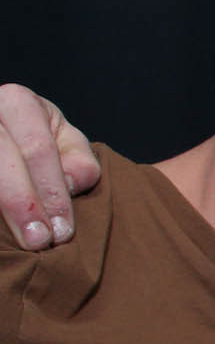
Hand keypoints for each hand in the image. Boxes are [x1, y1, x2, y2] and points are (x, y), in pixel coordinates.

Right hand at [0, 84, 99, 249]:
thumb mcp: (64, 142)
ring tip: (22, 241)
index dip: (52, 193)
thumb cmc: (38, 140)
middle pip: (3, 161)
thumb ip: (78, 160)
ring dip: (4, 209)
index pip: (38, 150)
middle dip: (24, 205)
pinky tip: (0, 232)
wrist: (4, 134)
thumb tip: (70, 183)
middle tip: (40, 242)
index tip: (62, 231)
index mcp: (17, 102)